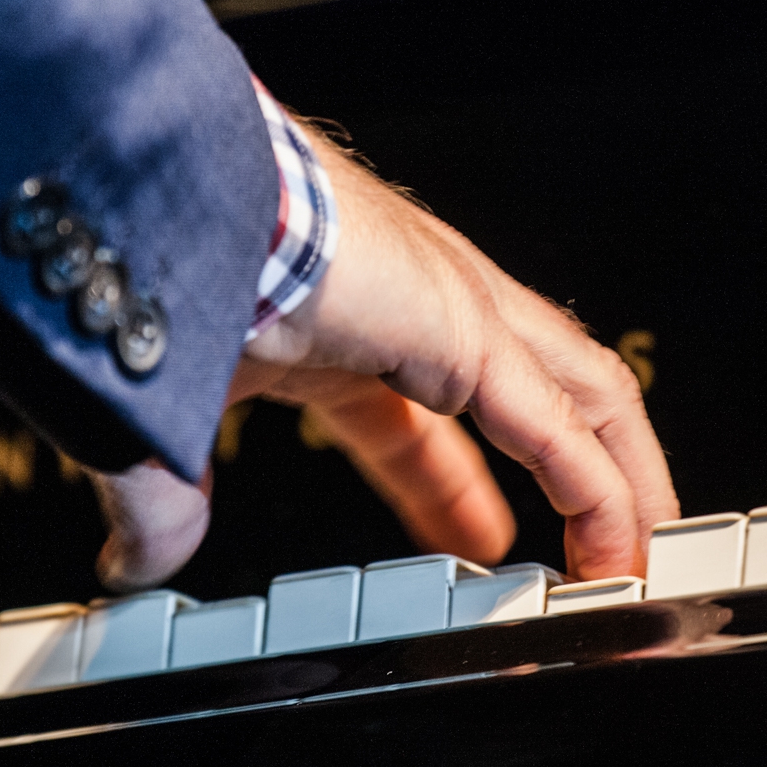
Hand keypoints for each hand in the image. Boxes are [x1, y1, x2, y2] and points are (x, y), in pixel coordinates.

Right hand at [91, 126, 678, 591]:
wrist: (156, 207)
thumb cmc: (156, 276)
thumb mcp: (175, 418)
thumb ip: (170, 494)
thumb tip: (138, 559)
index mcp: (354, 336)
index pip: (432, 427)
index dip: (460, 494)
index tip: (482, 546)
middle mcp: (423, 317)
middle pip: (537, 401)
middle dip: (575, 478)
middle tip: (591, 552)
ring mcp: (457, 312)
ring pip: (580, 400)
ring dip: (615, 482)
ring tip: (628, 558)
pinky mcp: (472, 331)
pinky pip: (562, 431)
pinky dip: (599, 498)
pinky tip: (611, 554)